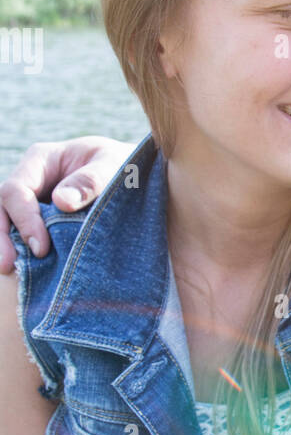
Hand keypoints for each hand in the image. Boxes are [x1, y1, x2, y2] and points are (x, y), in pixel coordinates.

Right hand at [0, 137, 131, 271]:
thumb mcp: (113, 164)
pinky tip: (32, 274)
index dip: (24, 218)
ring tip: (12, 272)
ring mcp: (33, 203)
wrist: (133, 176)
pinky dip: (26, 254)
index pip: (16, 190)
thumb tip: (62, 202)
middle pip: (2, 209)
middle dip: (2, 238)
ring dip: (9, 248)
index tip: (41, 247)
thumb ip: (91, 180)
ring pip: (8, 225)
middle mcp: (31, 181)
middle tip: (7, 266)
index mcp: (41, 160)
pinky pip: (26, 238)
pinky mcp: (41, 223)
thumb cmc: (123, 164)